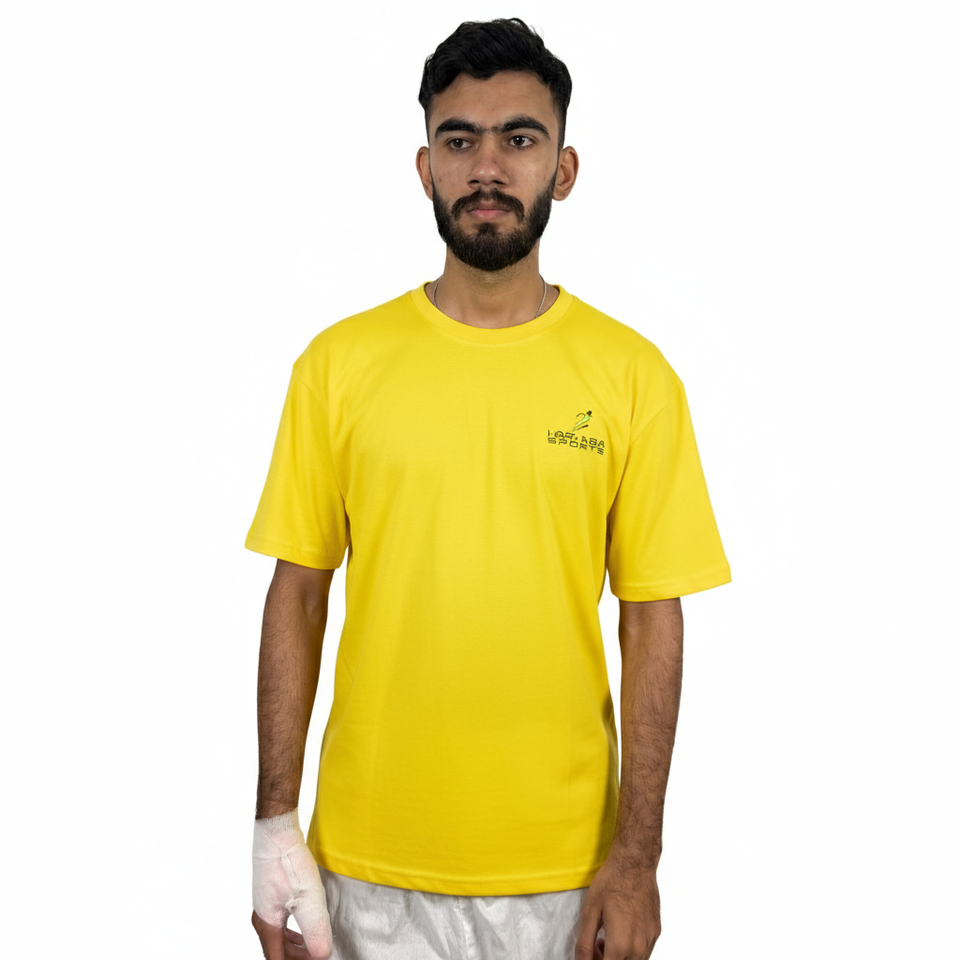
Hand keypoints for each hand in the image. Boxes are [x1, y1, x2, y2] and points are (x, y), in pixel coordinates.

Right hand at [252, 810, 332, 959]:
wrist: (277, 832)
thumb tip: (322, 956)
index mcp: (267, 925)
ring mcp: (265, 905)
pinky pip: (280, 923)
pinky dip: (293, 932)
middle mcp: (262, 918)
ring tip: (313, 948)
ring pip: (278, 938)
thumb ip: (315, 930)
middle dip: (298, 958)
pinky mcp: (271, 894)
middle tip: (318, 955)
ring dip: (296, 947)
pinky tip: (305, 926)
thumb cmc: (290, 863)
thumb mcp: (309, 899)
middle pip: (277, 952)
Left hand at [574, 847, 660, 959]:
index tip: (590, 953)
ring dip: (619, 957)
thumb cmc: (612, 882)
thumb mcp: (590, 912)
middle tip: (596, 944)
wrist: (635, 863)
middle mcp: (639, 947)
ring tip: (606, 938)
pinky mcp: (656, 931)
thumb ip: (584, 944)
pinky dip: (631, 950)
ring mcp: (650, 940)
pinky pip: (644, 952)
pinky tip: (621, 932)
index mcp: (620, 944)